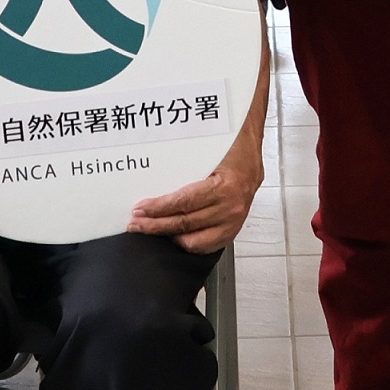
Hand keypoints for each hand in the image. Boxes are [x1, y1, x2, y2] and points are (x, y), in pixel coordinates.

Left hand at [126, 152, 261, 251]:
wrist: (253, 148)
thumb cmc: (234, 144)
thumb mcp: (210, 148)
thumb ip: (185, 166)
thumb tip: (155, 176)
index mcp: (225, 186)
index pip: (184, 202)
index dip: (158, 208)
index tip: (140, 209)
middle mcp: (231, 206)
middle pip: (185, 223)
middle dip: (155, 225)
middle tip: (136, 224)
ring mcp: (234, 221)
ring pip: (194, 239)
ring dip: (169, 236)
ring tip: (151, 229)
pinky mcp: (233, 228)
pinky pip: (208, 245)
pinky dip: (189, 242)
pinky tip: (174, 236)